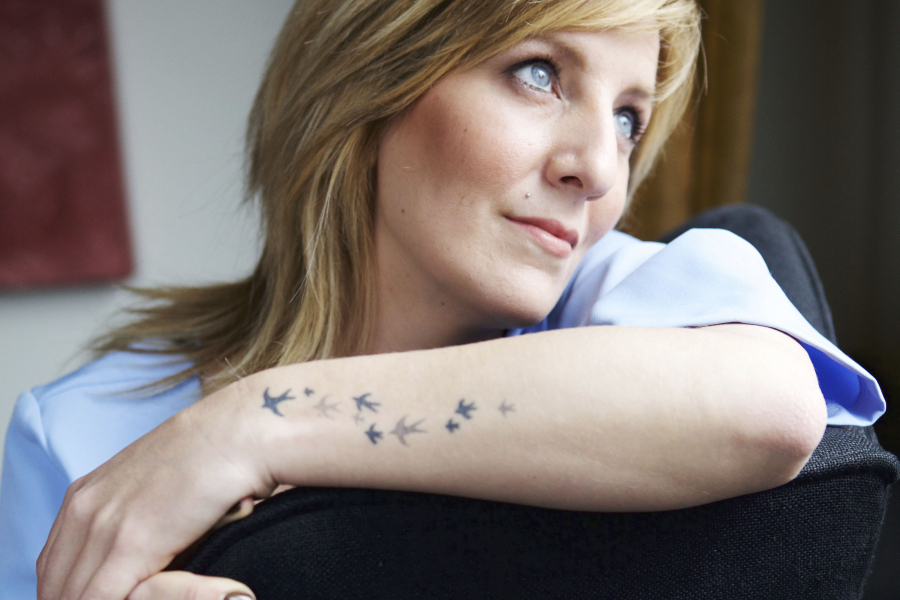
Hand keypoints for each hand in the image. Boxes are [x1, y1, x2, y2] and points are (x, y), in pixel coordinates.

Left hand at [36, 381, 274, 599]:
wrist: (236, 433)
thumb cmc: (210, 458)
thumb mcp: (152, 486)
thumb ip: (132, 517)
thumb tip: (137, 556)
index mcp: (85, 495)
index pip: (52, 566)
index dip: (67, 593)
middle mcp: (84, 508)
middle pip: (54, 584)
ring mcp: (105, 525)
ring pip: (73, 595)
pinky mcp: (133, 542)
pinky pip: (102, 598)